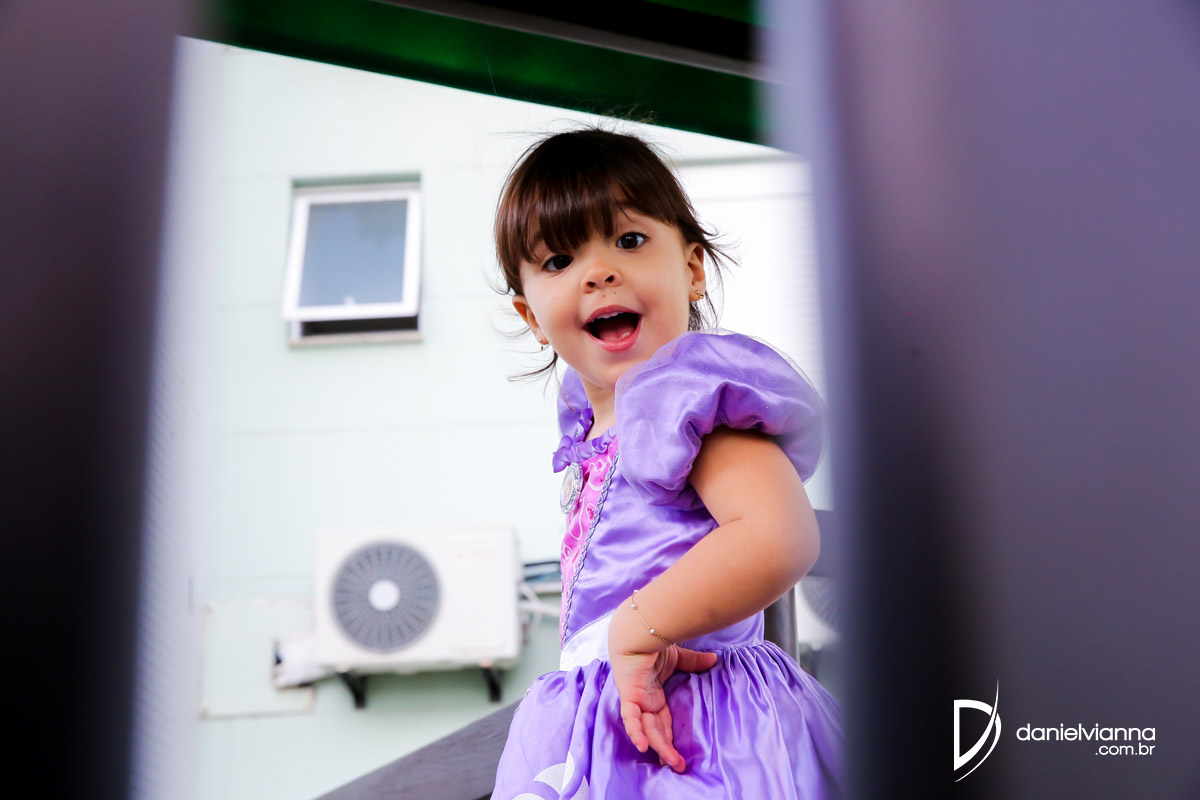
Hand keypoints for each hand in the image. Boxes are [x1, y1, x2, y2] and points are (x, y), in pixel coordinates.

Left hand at [609, 644, 718, 772]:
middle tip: (678, 766)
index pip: (662, 722)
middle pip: (655, 731)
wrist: (640, 628)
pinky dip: (636, 731)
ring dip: (658, 746)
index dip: (670, 737)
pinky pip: (631, 717)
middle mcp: (644, 701)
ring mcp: (636, 699)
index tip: (680, 753)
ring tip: (671, 762)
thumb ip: (694, 663)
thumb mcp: (678, 657)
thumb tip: (714, 660)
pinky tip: (643, 746)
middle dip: (666, 749)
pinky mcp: (629, 694)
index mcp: (653, 696)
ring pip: (646, 729)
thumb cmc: (654, 642)